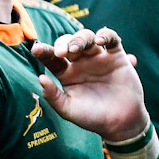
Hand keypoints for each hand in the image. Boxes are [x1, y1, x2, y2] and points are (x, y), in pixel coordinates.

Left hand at [32, 28, 147, 142]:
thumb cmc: (93, 118)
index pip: (51, 59)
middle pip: (68, 42)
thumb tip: (41, 78)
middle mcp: (81, 63)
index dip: (44, 51)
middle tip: (62, 53)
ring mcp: (98, 58)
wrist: (121, 123)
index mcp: (66, 74)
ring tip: (78, 49)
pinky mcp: (117, 56)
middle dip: (64, 43)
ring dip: (81, 38)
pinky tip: (100, 42)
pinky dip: (105, 35)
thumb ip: (54, 96)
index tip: (36, 49)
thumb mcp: (69, 110)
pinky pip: (111, 38)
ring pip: (87, 37)